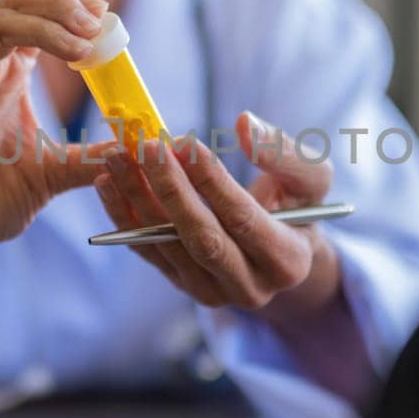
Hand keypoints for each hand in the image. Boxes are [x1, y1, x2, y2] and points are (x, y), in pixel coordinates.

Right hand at [0, 0, 114, 319]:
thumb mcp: (54, 174)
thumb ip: (90, 159)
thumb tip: (135, 149)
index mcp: (11, 78)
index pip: (43, 21)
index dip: (74, 9)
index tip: (107, 17)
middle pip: (25, 7)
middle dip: (64, 6)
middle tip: (98, 22)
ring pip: (3, 21)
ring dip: (46, 21)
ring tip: (81, 39)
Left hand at [93, 111, 340, 319]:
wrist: (282, 244)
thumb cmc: (298, 202)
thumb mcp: (310, 176)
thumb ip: (285, 152)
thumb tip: (245, 125)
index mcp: (287, 262)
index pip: (243, 220)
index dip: (211, 181)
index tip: (184, 143)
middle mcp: (250, 288)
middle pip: (201, 239)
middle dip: (170, 190)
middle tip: (146, 147)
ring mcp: (212, 293)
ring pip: (168, 246)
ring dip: (137, 199)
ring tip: (116, 157)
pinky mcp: (182, 284)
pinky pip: (148, 252)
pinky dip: (123, 217)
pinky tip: (108, 181)